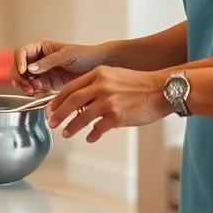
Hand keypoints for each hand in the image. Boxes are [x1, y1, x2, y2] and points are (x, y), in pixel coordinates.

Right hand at [10, 40, 108, 94]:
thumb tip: (31, 68)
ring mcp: (41, 72)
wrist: (97, 67)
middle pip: (19, 67)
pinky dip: (32, 91)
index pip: (22, 52)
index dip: (19, 62)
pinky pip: (33, 88)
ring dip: (24, 85)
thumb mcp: (66, 55)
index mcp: (40, 47)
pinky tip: (38, 92)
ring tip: (32, 90)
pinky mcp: (46, 84)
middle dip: (19, 76)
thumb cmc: (84, 54)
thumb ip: (48, 61)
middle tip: (25, 85)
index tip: (24, 71)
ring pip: (24, 79)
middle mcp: (38, 59)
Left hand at [46, 67, 171, 142]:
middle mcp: (101, 86)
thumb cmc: (141, 84)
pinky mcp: (117, 116)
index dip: (57, 99)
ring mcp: (108, 101)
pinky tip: (90, 138)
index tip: (51, 108)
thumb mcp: (115, 76)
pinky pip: (99, 128)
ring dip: (72, 126)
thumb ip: (98, 84)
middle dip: (58, 114)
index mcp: (99, 74)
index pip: (71, 87)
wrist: (162, 89)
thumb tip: (82, 101)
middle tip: (51, 123)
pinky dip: (92, 134)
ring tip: (66, 133)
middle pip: (72, 101)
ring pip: (82, 116)